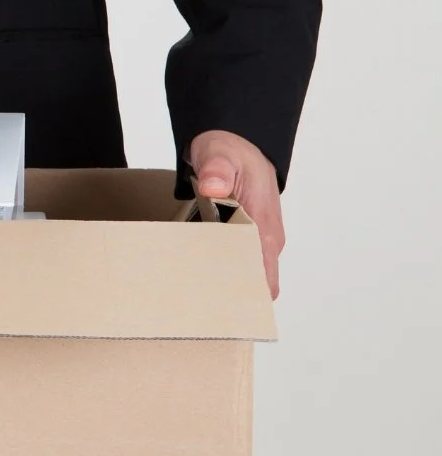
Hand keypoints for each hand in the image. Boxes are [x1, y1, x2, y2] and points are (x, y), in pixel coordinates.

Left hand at [188, 130, 283, 298]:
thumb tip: (213, 188)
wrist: (238, 142)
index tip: (224, 313)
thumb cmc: (233, 152)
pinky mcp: (242, 236)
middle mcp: (265, 240)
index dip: (246, 299)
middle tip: (196, 308)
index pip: (263, 279)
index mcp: (265, 229)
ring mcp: (255, 240)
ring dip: (221, 283)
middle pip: (251, 284)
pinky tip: (192, 272)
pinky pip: (231, 260)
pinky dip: (216, 268)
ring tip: (189, 295)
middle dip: (229, 297)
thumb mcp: (222, 155)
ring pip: (241, 274)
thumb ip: (218, 170)